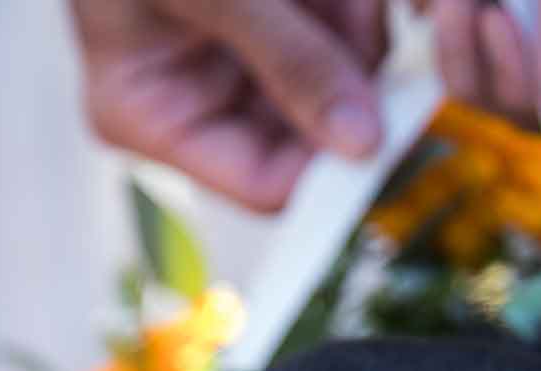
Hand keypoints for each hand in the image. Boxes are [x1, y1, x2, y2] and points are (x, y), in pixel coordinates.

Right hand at [72, 0, 388, 211]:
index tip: (388, 128)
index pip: (264, 183)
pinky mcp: (288, 12)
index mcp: (152, 114)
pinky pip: (347, 29)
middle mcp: (201, 97)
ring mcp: (247, 55)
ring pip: (344, 75)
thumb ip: (287, 60)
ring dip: (358, 28)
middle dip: (351, 78)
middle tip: (357, 20)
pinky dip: (353, 8)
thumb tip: (360, 144)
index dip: (329, 167)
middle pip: (314, 132)